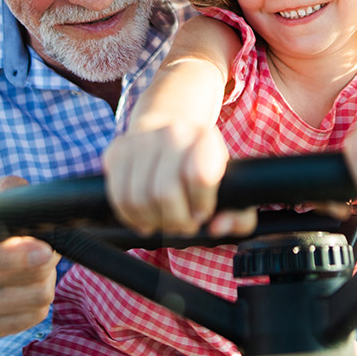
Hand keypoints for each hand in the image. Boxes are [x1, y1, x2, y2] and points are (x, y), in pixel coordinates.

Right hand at [102, 122, 255, 236]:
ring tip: (164, 222)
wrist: (170, 128)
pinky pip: (118, 195)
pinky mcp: (118, 150)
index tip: (202, 214)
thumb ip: (239, 216)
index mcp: (204, 138)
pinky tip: (144, 219)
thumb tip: (218, 227)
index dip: (201, 206)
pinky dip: (130, 217)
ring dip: (152, 221)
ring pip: (138, 197)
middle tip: (182, 225)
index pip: (200, 177)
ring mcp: (141, 139)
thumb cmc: (202, 167)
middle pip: (165, 192)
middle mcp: (172, 132)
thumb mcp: (231, 186)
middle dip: (175, 221)